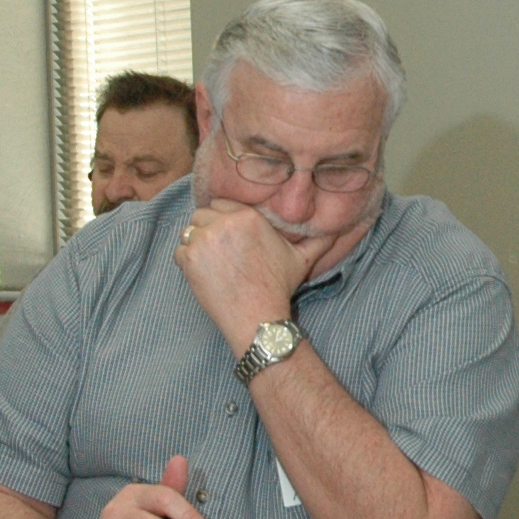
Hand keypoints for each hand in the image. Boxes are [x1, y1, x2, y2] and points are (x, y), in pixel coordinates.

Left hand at [174, 200, 319, 346]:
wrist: (258, 316)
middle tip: (217, 252)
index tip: (227, 236)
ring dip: (195, 245)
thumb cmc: (278, 287)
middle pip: (201, 214)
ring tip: (211, 264)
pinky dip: (187, 262)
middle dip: (207, 229)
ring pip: (188, 231)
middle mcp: (224, 223)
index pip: (220, 203)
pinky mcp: (189, 258)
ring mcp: (204, 240)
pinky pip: (179, 251)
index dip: (222, 219)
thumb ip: (319, 239)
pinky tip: (204, 275)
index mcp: (247, 216)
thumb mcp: (302, 259)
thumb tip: (340, 227)